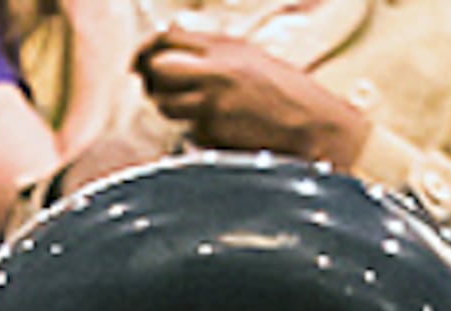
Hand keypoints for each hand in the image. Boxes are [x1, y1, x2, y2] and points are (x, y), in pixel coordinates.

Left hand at [134, 28, 369, 164]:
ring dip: (168, 107)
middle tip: (154, 87)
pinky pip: (188, 131)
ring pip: (165, 104)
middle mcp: (215, 71)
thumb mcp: (249, 57)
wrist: (311, 122)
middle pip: (158, 68)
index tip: (139, 60)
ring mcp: (212, 103)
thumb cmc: (285, 92)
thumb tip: (177, 54)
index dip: (147, 49)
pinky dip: (195, 132)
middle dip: (150, 79)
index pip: (168, 37)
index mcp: (224, 46)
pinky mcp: (214, 133)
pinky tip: (219, 127)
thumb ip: (214, 54)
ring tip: (189, 108)